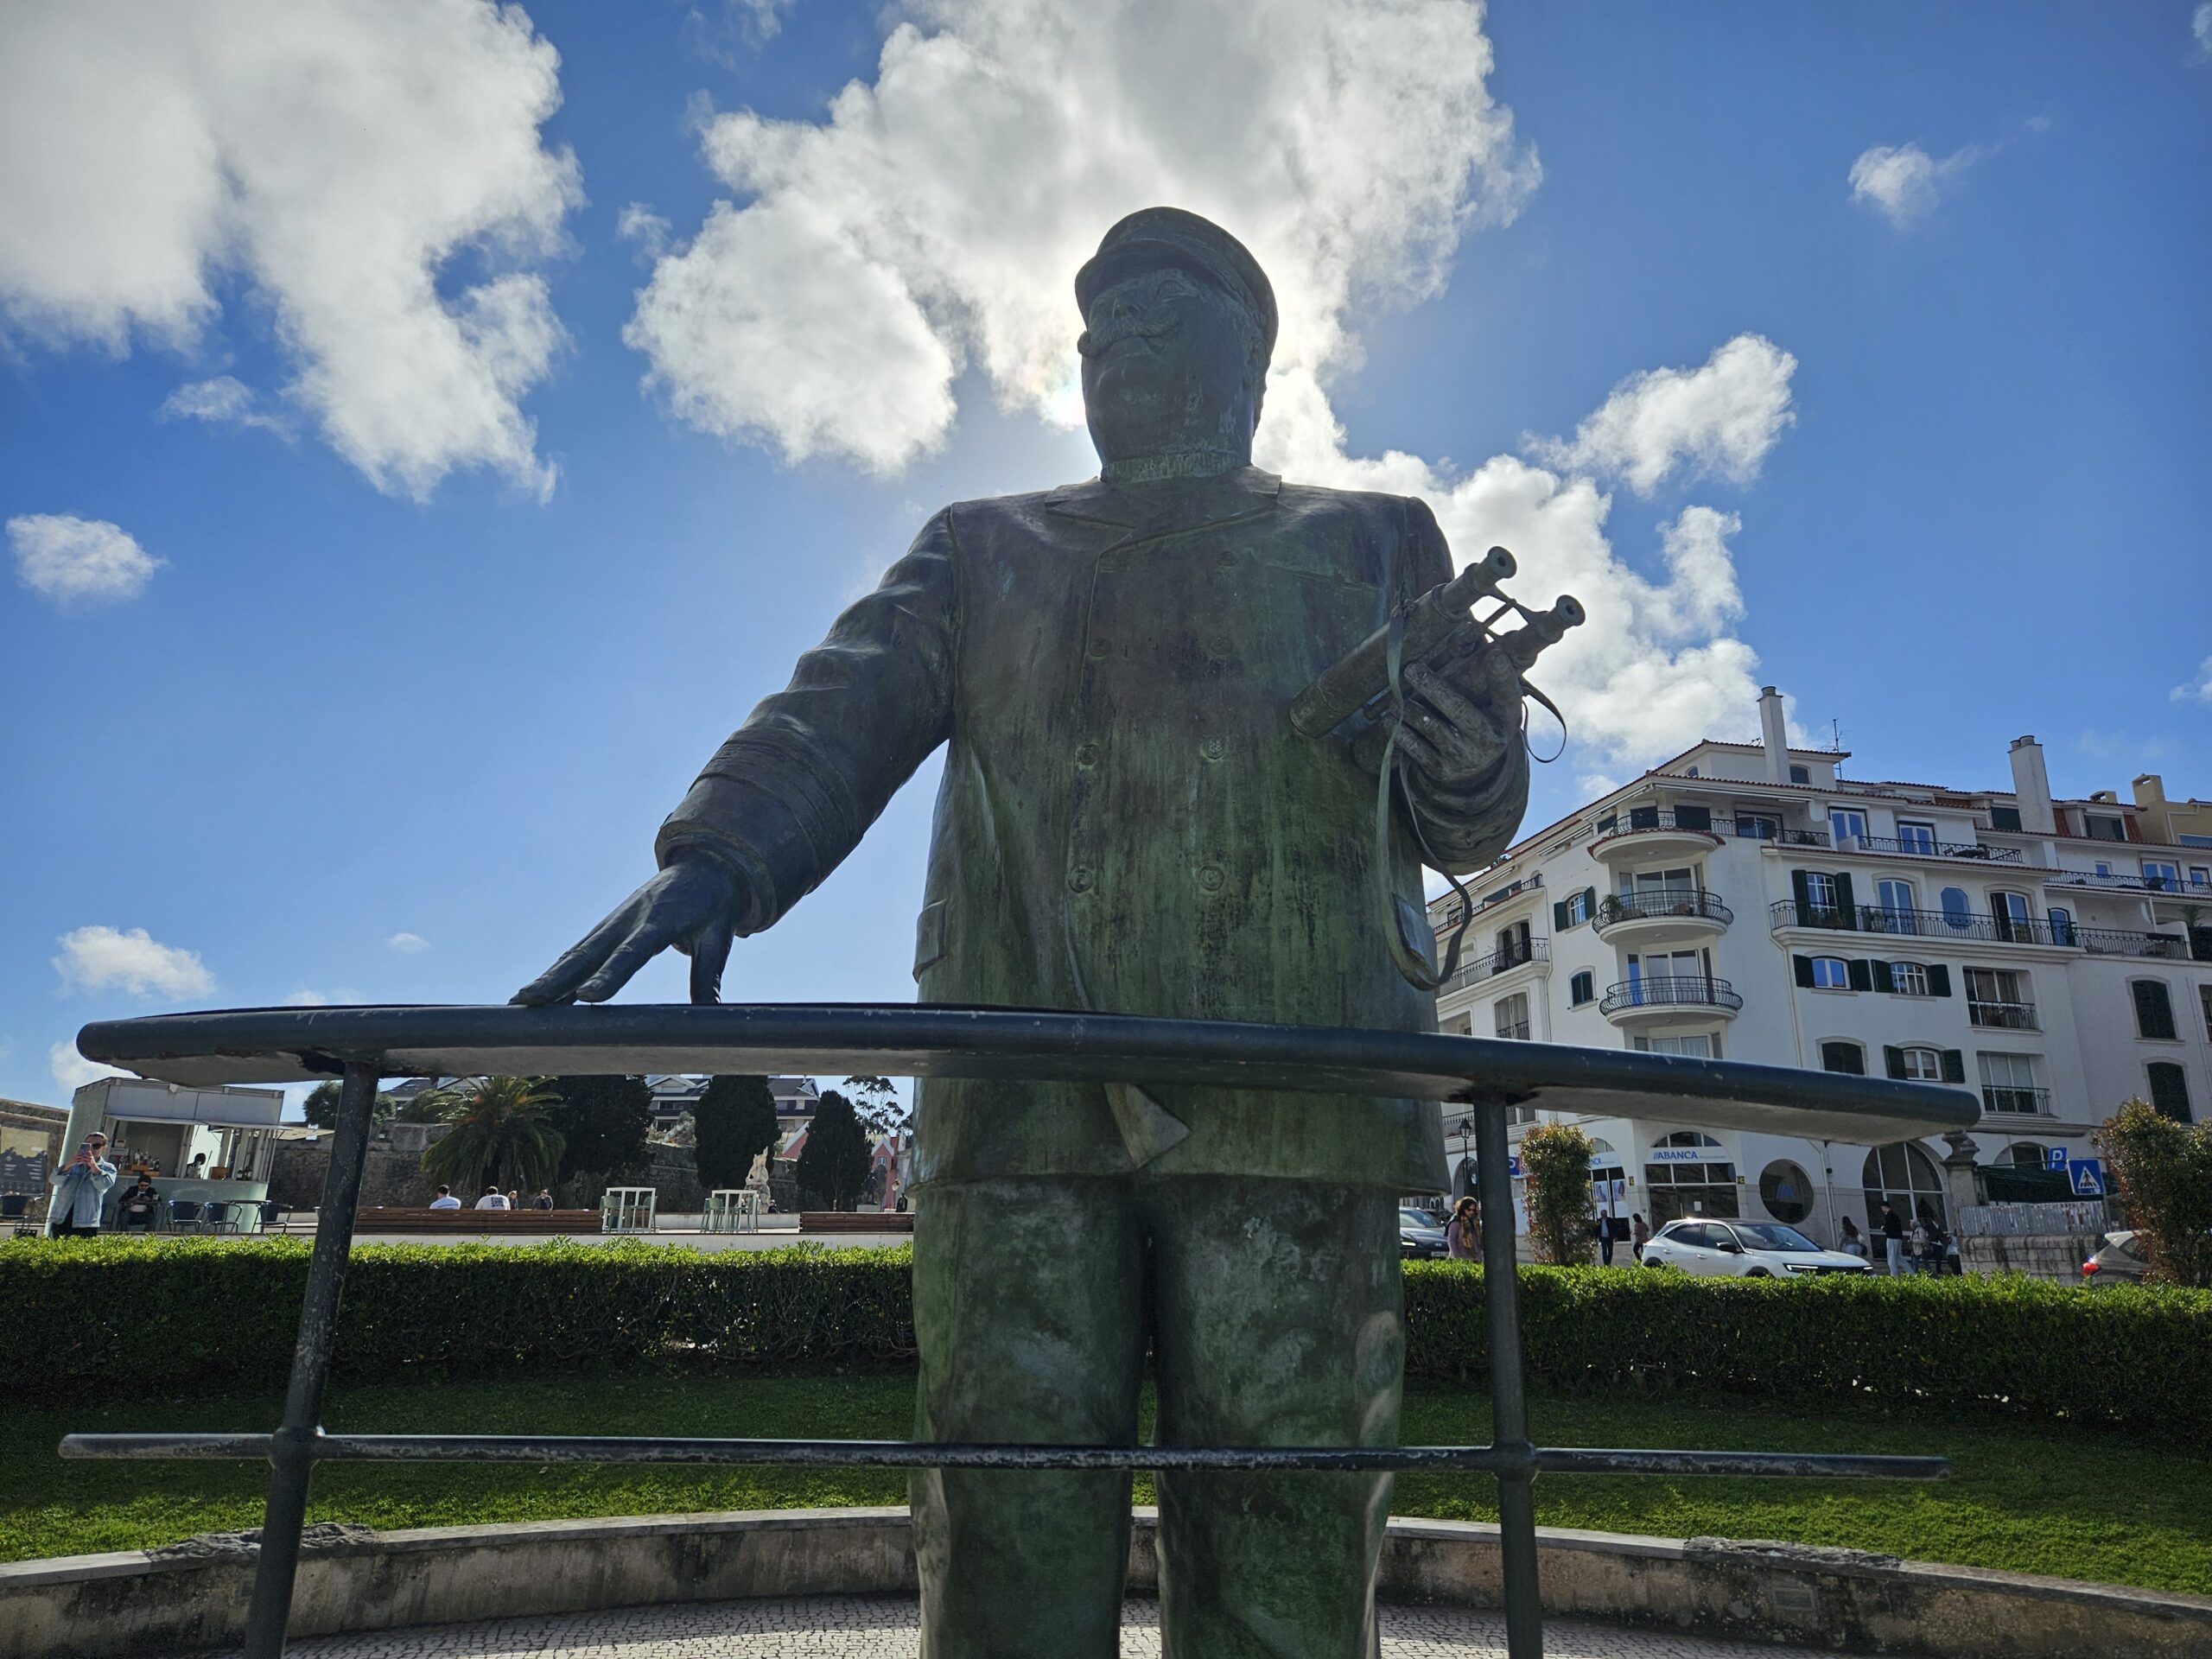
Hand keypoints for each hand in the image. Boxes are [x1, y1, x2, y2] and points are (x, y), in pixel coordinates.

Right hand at [511, 855, 745, 1006]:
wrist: (702, 868)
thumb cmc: (714, 905)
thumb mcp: (719, 937)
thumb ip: (709, 974)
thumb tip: (711, 1014)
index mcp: (660, 921)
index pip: (632, 952)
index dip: (610, 975)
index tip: (587, 996)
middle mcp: (628, 921)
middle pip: (590, 955)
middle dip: (558, 980)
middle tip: (529, 1002)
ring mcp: (612, 924)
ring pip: (575, 955)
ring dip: (547, 978)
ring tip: (518, 1002)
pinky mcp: (606, 929)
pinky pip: (577, 953)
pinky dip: (555, 973)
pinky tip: (536, 992)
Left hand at [1384, 649, 1521, 792]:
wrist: (1474, 771)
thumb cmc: (1483, 723)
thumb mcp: (1495, 706)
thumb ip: (1488, 678)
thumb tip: (1475, 637)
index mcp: (1505, 719)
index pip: (1508, 696)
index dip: (1502, 676)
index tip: (1495, 655)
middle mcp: (1487, 739)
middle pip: (1459, 709)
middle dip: (1433, 687)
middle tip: (1411, 669)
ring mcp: (1462, 756)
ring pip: (1429, 726)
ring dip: (1408, 708)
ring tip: (1395, 696)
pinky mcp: (1440, 769)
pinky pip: (1413, 747)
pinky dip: (1399, 730)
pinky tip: (1390, 718)